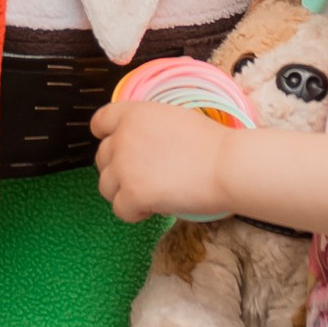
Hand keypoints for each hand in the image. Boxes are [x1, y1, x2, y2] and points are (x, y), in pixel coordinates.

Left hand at [92, 95, 234, 225]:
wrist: (227, 165)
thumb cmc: (211, 144)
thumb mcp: (172, 119)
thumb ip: (146, 128)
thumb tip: (138, 147)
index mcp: (134, 113)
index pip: (100, 122)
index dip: (106, 137)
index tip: (117, 149)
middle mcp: (123, 137)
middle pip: (102, 159)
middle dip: (119, 171)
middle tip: (146, 178)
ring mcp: (125, 166)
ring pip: (106, 187)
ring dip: (125, 193)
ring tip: (153, 194)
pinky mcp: (132, 193)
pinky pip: (119, 210)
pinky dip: (135, 213)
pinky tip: (156, 207)